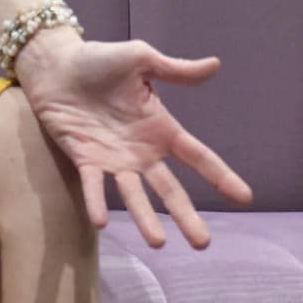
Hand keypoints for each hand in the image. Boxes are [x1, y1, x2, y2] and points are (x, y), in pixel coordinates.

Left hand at [15, 32, 253, 247]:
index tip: (245, 197)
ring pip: (134, 196)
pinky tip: (102, 221)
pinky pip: (92, 186)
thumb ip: (177, 70)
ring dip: (144, 219)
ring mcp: (113, 160)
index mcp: (160, 128)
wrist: (57, 66)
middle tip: (202, 243)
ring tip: (157, 242)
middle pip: (170, 189)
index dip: (220, 176)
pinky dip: (97, 202)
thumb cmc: (101, 59)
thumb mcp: (143, 59)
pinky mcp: (84, 160)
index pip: (197, 156)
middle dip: (186, 215)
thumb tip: (216, 65)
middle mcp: (141, 151)